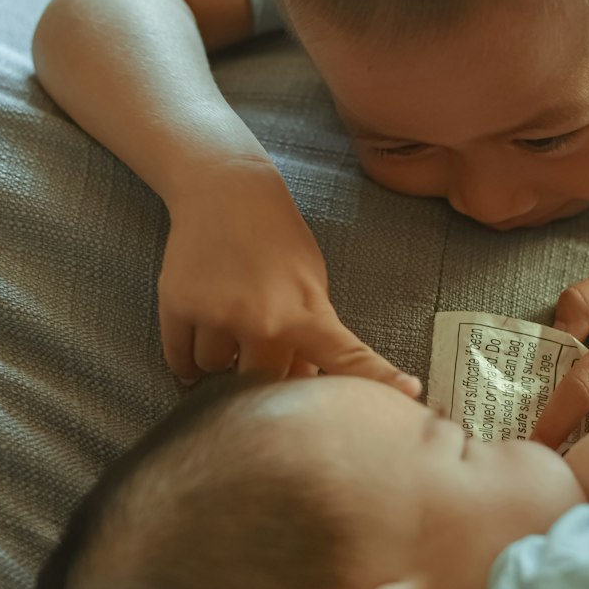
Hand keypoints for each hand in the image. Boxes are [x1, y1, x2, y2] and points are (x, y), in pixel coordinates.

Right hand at [158, 155, 420, 394]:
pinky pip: (180, 361)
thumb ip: (312, 338)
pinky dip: (187, 362)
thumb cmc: (277, 243)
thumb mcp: (311, 285)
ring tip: (225, 325)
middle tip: (253, 346)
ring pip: (214, 373)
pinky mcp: (178, 306)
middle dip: (259, 375)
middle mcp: (262, 318)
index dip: (377, 380)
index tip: (410, 396)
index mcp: (306, 313)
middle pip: (261, 386)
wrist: (225, 192)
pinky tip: (200, 338)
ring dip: (219, 364)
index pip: (346, 357)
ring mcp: (217, 314)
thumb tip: (304, 390)